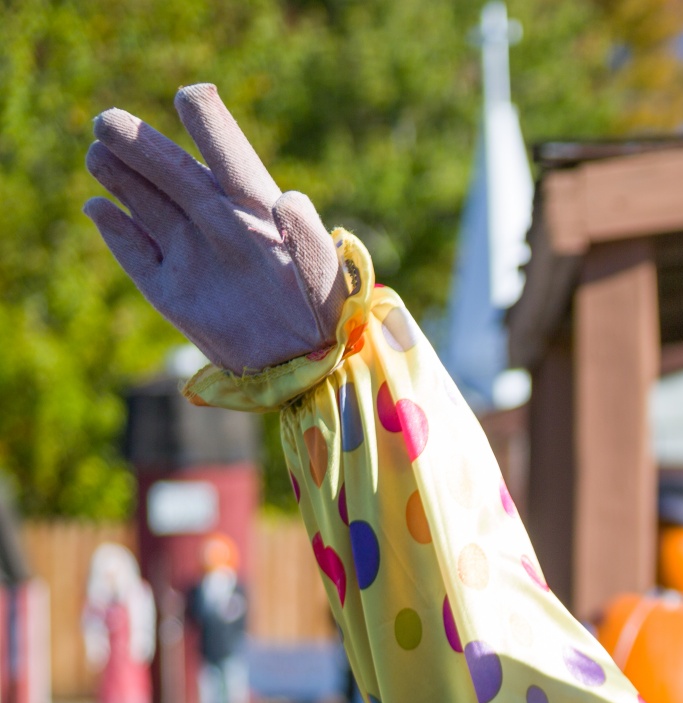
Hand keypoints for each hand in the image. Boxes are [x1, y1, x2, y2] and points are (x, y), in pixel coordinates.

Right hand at [83, 84, 344, 373]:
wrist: (306, 368)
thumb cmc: (325, 316)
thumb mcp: (326, 276)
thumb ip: (309, 238)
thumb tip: (289, 199)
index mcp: (259, 211)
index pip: (230, 157)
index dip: (210, 126)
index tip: (191, 96)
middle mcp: (219, 223)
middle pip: (174, 175)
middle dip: (142, 146)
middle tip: (107, 120)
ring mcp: (192, 254)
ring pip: (147, 205)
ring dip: (121, 179)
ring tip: (98, 151)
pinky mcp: (171, 290)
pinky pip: (136, 255)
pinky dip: (117, 233)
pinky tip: (98, 209)